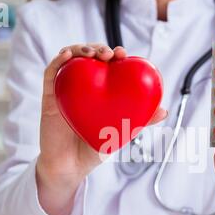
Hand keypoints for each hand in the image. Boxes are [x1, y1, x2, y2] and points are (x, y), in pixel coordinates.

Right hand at [37, 43, 166, 214]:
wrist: (71, 166)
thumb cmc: (95, 148)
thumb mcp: (122, 132)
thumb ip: (141, 120)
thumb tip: (164, 110)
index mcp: (99, 91)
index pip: (107, 65)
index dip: (115, 54)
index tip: (124, 54)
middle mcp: (83, 86)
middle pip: (89, 57)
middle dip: (99, 48)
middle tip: (109, 54)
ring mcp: (66, 89)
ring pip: (70, 60)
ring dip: (80, 49)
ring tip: (92, 53)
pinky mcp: (49, 96)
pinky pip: (51, 74)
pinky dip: (58, 61)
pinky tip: (68, 56)